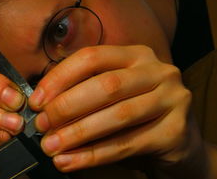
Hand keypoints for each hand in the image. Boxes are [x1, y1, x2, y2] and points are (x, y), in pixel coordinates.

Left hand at [28, 45, 205, 176]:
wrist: (180, 145)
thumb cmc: (136, 118)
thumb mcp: (113, 96)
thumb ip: (84, 92)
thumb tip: (40, 105)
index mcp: (136, 55)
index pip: (91, 57)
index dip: (60, 78)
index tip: (36, 101)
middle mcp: (158, 71)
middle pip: (105, 85)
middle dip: (67, 106)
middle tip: (42, 126)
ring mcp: (173, 99)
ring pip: (117, 115)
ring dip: (78, 133)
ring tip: (52, 147)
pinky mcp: (177, 131)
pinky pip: (127, 144)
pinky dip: (94, 155)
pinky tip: (71, 162)